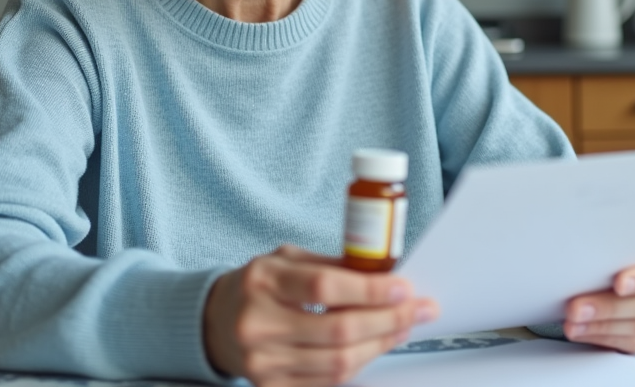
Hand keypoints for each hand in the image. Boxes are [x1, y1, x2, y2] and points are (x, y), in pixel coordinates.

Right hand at [203, 245, 439, 386]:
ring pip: (338, 363)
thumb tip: (385, 273)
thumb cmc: (259, 286)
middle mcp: (257, 323)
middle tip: (417, 309)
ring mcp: (261, 362)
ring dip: (380, 345)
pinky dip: (358, 365)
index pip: (325, 287)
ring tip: (403, 327)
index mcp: (262, 280)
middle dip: (388, 320)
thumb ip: (332, 265)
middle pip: (338, 331)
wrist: (217, 322)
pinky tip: (374, 346)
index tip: (403, 287)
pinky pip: (327, 383)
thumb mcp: (287, 259)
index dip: (370, 290)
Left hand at [562, 249, 634, 353]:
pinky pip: (631, 344)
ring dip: (599, 327)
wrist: (629, 280)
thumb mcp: (618, 251)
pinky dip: (602, 339)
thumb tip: (581, 261)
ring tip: (572, 325)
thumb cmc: (618, 260)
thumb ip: (609, 257)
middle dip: (607, 308)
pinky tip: (582, 333)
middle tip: (575, 309)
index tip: (618, 284)